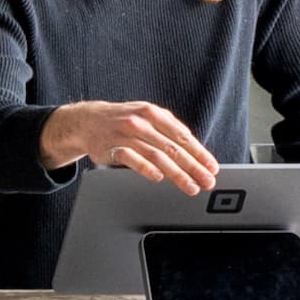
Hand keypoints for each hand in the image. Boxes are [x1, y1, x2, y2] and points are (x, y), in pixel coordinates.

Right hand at [40, 99, 220, 193]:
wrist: (87, 120)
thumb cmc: (123, 120)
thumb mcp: (147, 115)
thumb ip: (169, 129)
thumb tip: (196, 151)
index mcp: (152, 113)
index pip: (182, 136)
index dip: (199, 153)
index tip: (212, 168)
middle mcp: (139, 122)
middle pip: (171, 148)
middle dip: (193, 167)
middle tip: (207, 181)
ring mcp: (124, 135)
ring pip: (155, 155)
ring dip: (176, 173)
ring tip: (190, 186)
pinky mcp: (110, 147)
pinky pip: (131, 159)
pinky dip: (146, 168)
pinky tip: (158, 178)